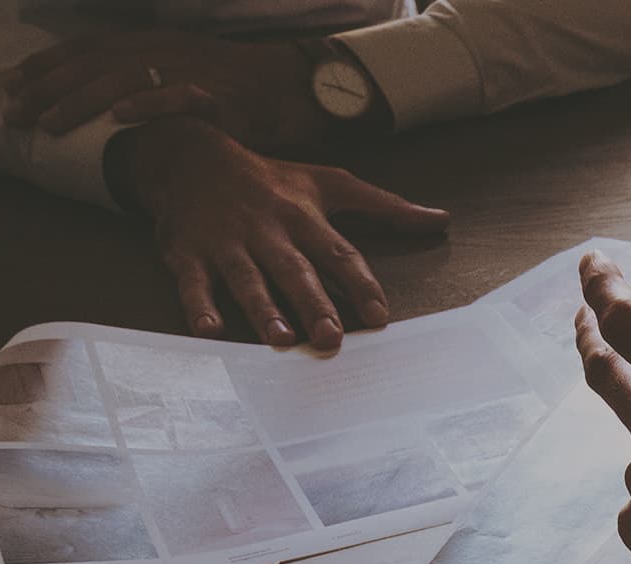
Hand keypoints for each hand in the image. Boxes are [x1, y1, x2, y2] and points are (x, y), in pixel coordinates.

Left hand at [1, 31, 333, 147]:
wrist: (290, 86)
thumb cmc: (231, 87)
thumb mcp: (176, 72)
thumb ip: (135, 83)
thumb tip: (92, 105)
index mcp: (149, 43)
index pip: (85, 49)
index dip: (45, 64)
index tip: (9, 83)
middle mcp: (162, 50)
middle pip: (93, 65)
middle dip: (48, 89)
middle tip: (13, 113)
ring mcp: (188, 71)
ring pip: (124, 79)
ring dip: (83, 100)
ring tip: (51, 124)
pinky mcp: (217, 96)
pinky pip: (178, 96)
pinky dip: (147, 103)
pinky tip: (119, 116)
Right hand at [120, 118, 448, 348]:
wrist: (192, 158)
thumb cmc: (272, 179)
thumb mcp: (330, 183)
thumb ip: (385, 206)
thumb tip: (441, 219)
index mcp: (303, 216)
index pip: (338, 254)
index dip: (360, 285)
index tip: (379, 316)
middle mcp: (268, 230)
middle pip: (294, 270)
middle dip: (313, 303)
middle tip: (331, 338)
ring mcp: (227, 242)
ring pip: (247, 278)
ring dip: (263, 309)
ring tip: (280, 339)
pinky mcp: (188, 252)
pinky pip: (193, 282)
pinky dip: (199, 305)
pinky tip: (209, 329)